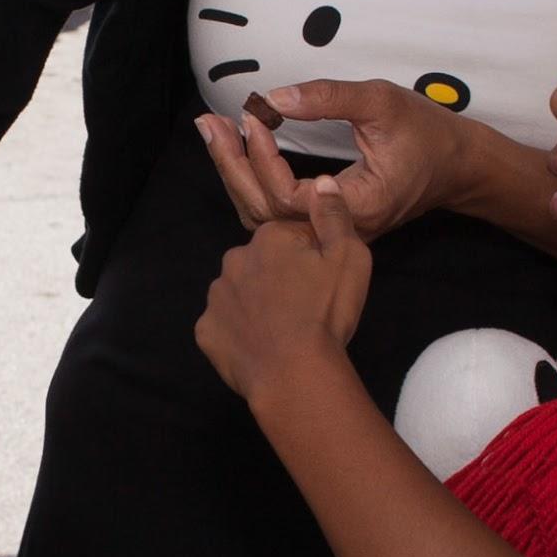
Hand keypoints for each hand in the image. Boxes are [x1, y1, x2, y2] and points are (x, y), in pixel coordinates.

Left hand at [195, 183, 369, 404]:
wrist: (295, 374)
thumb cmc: (326, 313)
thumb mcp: (350, 257)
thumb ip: (335, 215)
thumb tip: (321, 182)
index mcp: (268, 238)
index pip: (292, 238)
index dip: (311, 258)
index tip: (323, 282)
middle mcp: (234, 260)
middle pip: (261, 263)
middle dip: (278, 278)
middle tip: (303, 308)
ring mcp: (216, 298)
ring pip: (239, 293)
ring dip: (256, 304)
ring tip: (282, 330)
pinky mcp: (206, 332)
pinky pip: (224, 326)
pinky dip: (239, 334)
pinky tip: (260, 347)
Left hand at [196, 84, 477, 242]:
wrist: (455, 165)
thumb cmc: (425, 133)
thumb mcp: (382, 102)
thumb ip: (329, 98)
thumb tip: (274, 98)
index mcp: (359, 207)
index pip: (288, 198)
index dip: (263, 160)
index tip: (253, 116)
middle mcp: (342, 231)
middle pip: (267, 213)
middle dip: (232, 166)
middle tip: (209, 123)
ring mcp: (331, 232)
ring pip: (267, 217)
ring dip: (236, 173)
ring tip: (214, 132)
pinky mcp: (325, 224)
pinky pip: (276, 213)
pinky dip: (252, 181)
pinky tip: (236, 150)